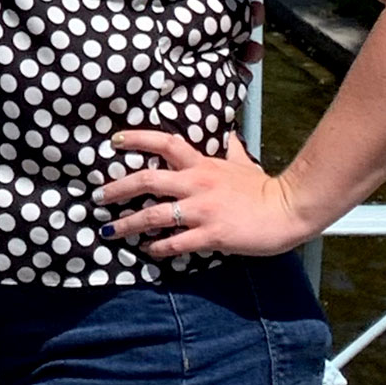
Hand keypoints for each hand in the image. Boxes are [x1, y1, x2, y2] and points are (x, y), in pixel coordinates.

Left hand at [95, 131, 319, 258]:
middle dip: (117, 188)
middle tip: (98, 195)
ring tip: (109, 230)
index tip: (113, 142)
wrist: (288, 210)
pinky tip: (147, 250)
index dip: (137, 139)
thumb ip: (229, 148)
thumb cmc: (263, 187)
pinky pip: (175, 243)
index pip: (165, 143)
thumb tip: (228, 133)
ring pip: (154, 215)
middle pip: (147, 180)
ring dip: (127, 224)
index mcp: (202, 164)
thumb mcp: (243, 161)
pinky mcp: (211, 235)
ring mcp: (202, 210)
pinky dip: (157, 248)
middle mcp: (196, 184)